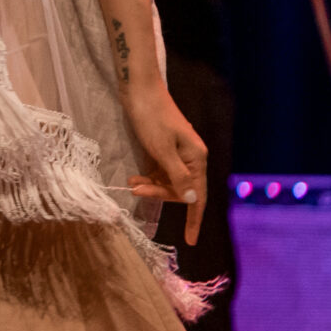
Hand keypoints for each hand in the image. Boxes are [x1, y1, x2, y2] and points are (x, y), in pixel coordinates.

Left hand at [123, 83, 208, 246]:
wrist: (139, 90)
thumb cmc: (151, 118)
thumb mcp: (162, 151)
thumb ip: (178, 177)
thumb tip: (193, 201)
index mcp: (197, 158)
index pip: (198, 197)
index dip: (194, 220)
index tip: (189, 241)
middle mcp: (192, 157)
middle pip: (181, 189)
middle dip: (160, 194)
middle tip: (135, 189)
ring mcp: (178, 153)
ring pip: (168, 181)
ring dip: (151, 186)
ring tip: (132, 183)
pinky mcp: (164, 148)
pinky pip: (161, 172)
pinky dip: (149, 177)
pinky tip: (134, 178)